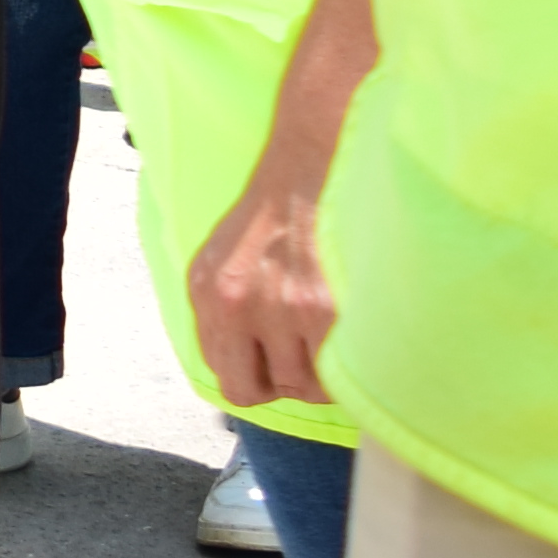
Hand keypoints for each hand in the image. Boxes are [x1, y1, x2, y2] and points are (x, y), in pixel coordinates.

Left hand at [186, 161, 342, 412]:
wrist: (311, 165)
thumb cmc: (275, 214)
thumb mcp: (224, 258)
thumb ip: (225, 312)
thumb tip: (245, 367)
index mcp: (206, 292)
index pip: (221, 375)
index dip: (254, 378)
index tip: (275, 366)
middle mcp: (234, 304)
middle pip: (250, 392)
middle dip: (280, 385)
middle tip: (304, 360)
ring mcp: (279, 308)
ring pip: (301, 386)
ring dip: (319, 373)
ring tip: (330, 340)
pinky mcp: (322, 308)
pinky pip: (335, 370)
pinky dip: (347, 364)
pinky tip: (350, 336)